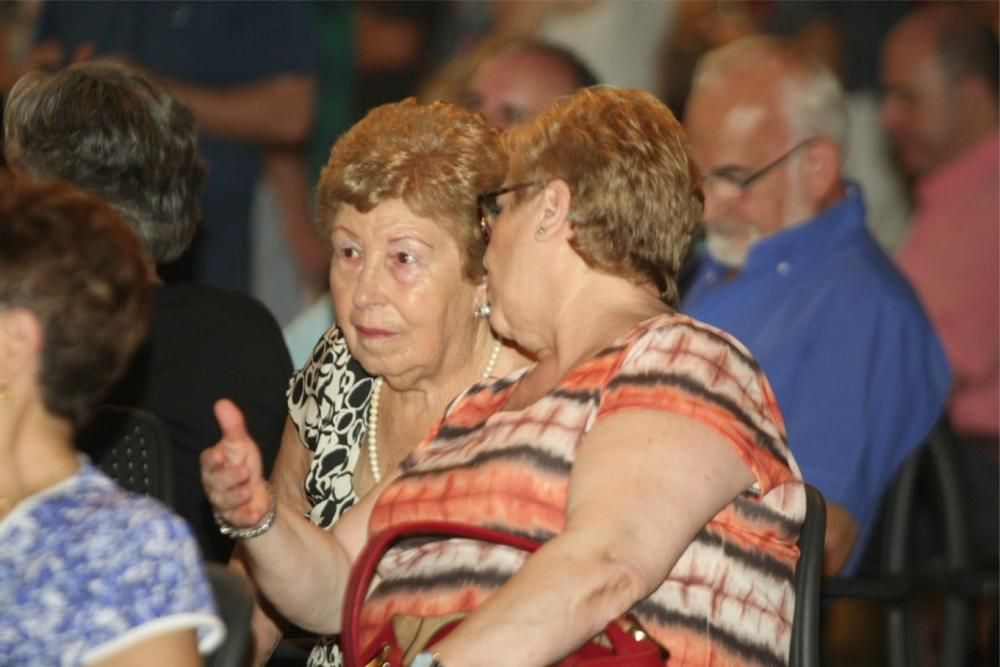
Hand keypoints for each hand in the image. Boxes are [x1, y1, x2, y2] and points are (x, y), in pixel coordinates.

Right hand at [201, 399, 271, 527]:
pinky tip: (254, 513)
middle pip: (216, 482)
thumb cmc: (240, 463)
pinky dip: (245, 517)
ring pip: (224, 501)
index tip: (222, 455)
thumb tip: (222, 403)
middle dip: (229, 477)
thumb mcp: (240, 443)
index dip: (213, 459)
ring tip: (248, 491)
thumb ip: (232, 425)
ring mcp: (223, 502)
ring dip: (236, 496)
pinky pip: (237, 520)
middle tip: (244, 472)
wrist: (251, 493)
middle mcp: (214, 484)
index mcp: (214, 464)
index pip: (208, 461)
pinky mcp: (235, 518)